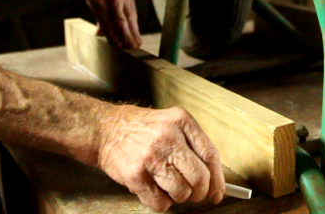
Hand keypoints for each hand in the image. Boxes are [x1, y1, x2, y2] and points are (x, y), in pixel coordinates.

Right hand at [97, 105, 224, 211]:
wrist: (106, 129)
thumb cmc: (145, 130)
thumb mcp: (173, 124)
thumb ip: (194, 146)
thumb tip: (214, 179)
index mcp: (182, 122)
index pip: (210, 155)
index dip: (218, 179)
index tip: (218, 192)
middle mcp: (168, 138)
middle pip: (199, 177)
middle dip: (201, 192)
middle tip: (195, 194)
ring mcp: (151, 157)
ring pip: (181, 193)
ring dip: (180, 197)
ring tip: (171, 186)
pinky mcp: (135, 175)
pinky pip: (160, 203)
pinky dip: (162, 203)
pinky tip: (156, 189)